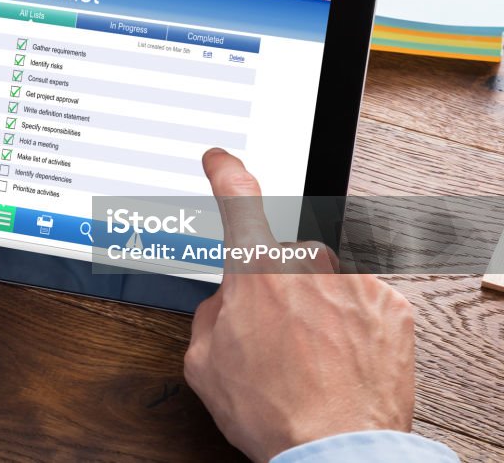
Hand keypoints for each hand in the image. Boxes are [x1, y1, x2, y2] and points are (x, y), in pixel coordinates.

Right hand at [183, 149, 414, 462]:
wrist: (339, 450)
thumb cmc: (274, 411)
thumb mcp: (204, 363)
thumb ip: (210, 313)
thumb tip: (226, 303)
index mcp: (256, 271)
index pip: (238, 197)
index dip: (225, 171)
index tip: (221, 161)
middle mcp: (307, 263)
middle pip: (281, 254)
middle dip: (272, 286)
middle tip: (270, 333)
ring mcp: (354, 280)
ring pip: (322, 276)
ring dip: (312, 305)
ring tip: (308, 355)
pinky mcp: (390, 303)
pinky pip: (358, 296)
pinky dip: (347, 321)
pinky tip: (338, 357)